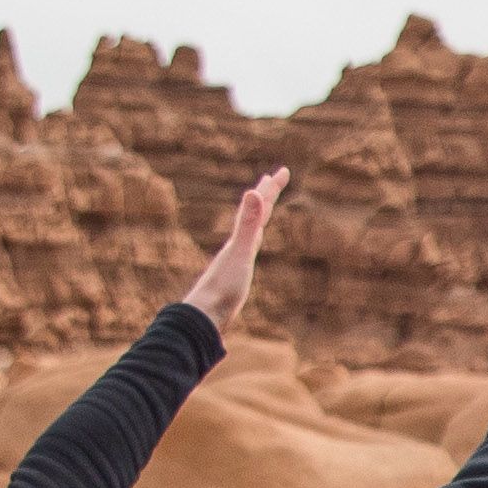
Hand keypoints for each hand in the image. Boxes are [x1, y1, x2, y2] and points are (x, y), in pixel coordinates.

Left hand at [180, 168, 292, 331]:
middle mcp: (237, 244)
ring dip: (257, 215)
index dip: (271, 188)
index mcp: (241, 238)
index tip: (283, 171)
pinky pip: (248, 248)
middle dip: (265, 195)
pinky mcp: (235, 273)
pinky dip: (253, 239)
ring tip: (261, 206)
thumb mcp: (241, 253)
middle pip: (253, 213)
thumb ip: (247, 223)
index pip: (258, 206)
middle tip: (273, 178)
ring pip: (250, 229)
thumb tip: (252, 192)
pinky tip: (251, 243)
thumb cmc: (224, 287)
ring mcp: (235, 258)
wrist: (204, 315)